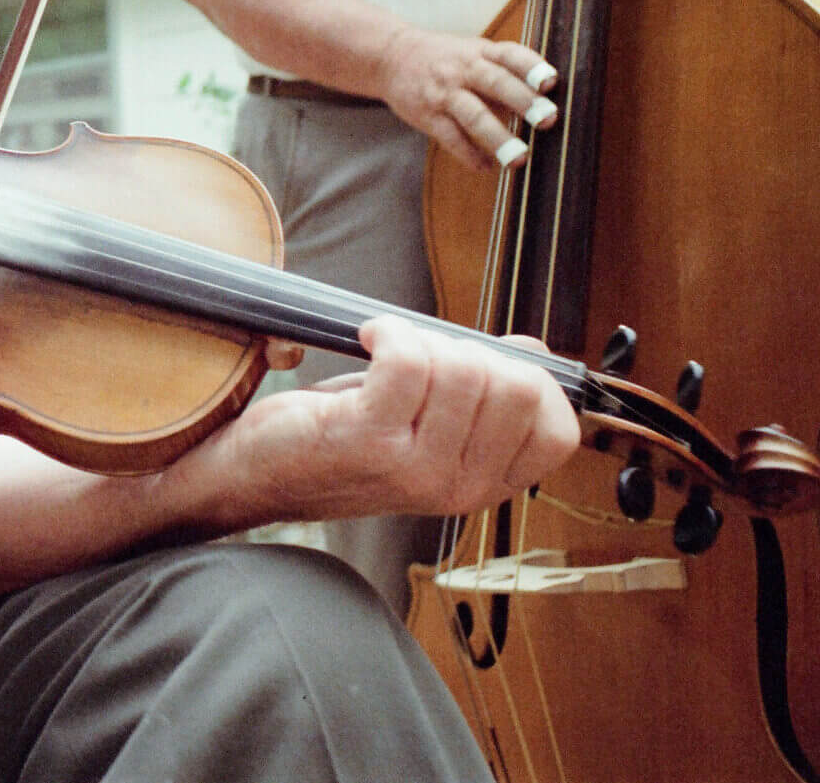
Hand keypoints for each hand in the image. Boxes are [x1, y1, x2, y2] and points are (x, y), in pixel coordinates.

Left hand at [218, 316, 581, 519]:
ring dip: (423, 338)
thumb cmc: (345, 438)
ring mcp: (416, 469)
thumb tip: (532, 354)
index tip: (480, 363)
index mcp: (485, 485)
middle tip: (422, 353)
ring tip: (389, 348)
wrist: (261, 472)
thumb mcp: (431, 423)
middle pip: (517, 388)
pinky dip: (389, 332)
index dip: (529, 381)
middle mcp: (460, 487)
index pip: (558, 431)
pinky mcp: (368, 440)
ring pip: (464, 369)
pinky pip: (407, 360)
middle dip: (472, 350)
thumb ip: (485, 395)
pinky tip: (369, 338)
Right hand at [378, 25, 557, 169]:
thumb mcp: (474, 53)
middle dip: (523, 102)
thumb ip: (504, 74)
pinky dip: (469, 154)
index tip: (551, 82)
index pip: (510, 54)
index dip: (531, 67)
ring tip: (519, 158)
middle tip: (548, 120)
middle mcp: (463, 69)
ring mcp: (443, 93)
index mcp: (480, 51)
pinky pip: (450, 137)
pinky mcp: (426, 115)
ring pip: (473, 115)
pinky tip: (485, 166)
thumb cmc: (445, 59)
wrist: (391, 56)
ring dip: (497, 137)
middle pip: (496, 82)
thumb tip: (542, 105)